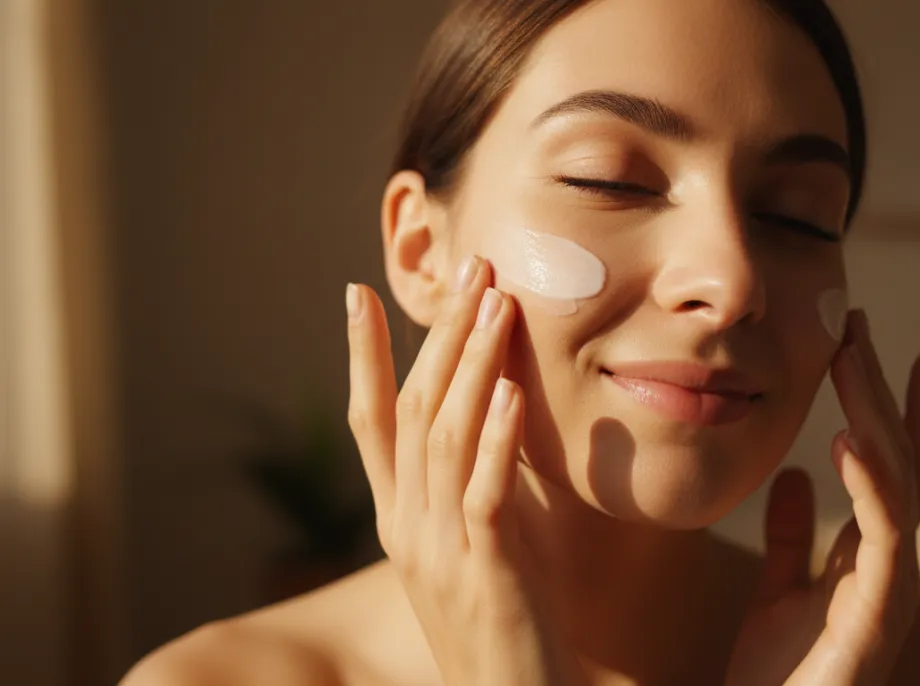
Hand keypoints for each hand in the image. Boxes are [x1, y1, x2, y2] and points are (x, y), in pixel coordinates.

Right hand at [345, 257, 586, 685]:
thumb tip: (491, 414)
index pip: (368, 423)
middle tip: (470, 266)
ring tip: (494, 302)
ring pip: (442, 437)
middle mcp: (406, 527)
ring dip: (469, 363)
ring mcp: (439, 549)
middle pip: (411, 410)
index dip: (361, 358)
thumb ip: (471, 487)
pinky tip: (508, 389)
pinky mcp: (483, 571)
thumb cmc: (502, 625)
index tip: (357, 294)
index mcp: (398, 520)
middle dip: (439, 334)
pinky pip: (483, 492)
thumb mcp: (475, 547)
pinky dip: (494, 437)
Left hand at [724, 310, 919, 685]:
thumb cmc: (775, 680)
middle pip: (901, 457)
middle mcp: (891, 566)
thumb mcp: (776, 593)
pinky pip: (883, 535)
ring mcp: (891, 589)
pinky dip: (871, 482)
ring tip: (851, 356)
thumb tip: (796, 475)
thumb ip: (792, 537)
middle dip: (882, 388)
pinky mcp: (877, 616)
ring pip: (899, 480)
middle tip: (857, 324)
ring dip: (876, 413)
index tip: (885, 345)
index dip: (894, 405)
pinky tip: (847, 437)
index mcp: (868, 558)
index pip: (893, 465)